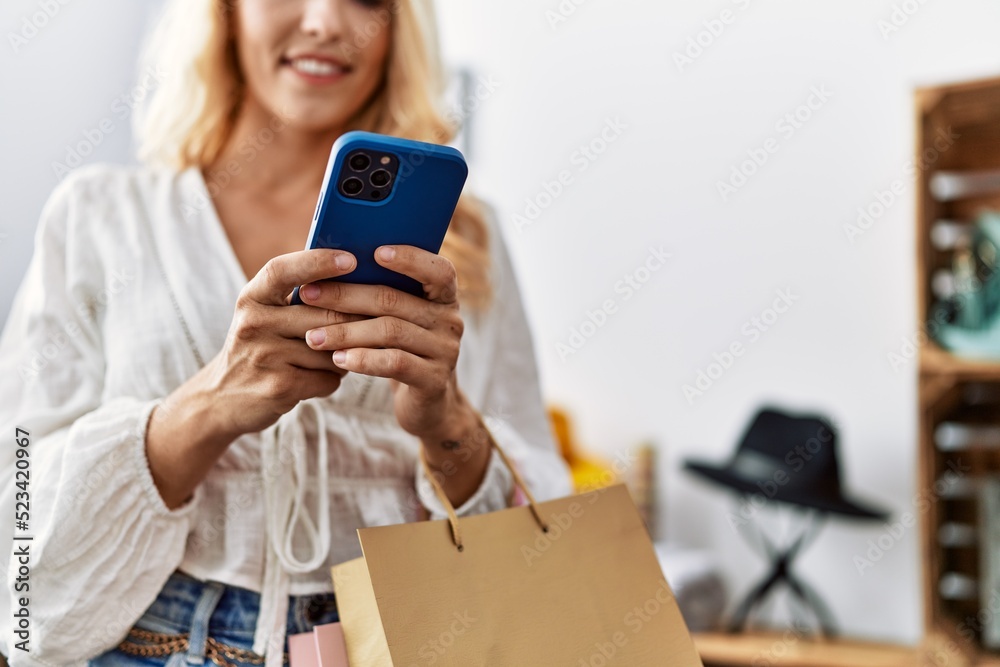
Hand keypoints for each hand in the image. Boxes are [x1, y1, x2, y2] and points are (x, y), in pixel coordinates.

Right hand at [205, 247, 368, 436]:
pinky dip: (331, 380)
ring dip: (343, 356)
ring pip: (332, 350)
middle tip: (375, 322)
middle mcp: (254, 323)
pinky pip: (328, 378)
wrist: (222, 399)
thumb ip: (299, 297)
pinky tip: (317, 379)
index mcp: (252, 298)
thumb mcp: (265, 314)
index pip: (284, 270)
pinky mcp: (279, 386)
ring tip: (332, 358)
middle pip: (325, 315)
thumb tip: (358, 280)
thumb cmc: (260, 348)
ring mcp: (265, 356)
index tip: (352, 259)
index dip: (318, 262)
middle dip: (356, 322)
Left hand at [296, 244, 471, 441]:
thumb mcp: (401, 319)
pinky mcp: (433, 380)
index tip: (375, 252)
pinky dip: (363, 359)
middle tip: (307, 295)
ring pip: (390, 332)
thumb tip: (332, 264)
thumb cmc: (402, 348)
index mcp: (445, 297)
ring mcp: (445, 351)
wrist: (427, 402)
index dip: (410, 259)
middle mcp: (450, 321)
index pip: (439, 270)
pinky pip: (395, 363)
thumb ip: (384, 293)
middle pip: (394, 301)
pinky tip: (338, 359)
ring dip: (346, 332)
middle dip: (346, 296)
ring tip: (313, 336)